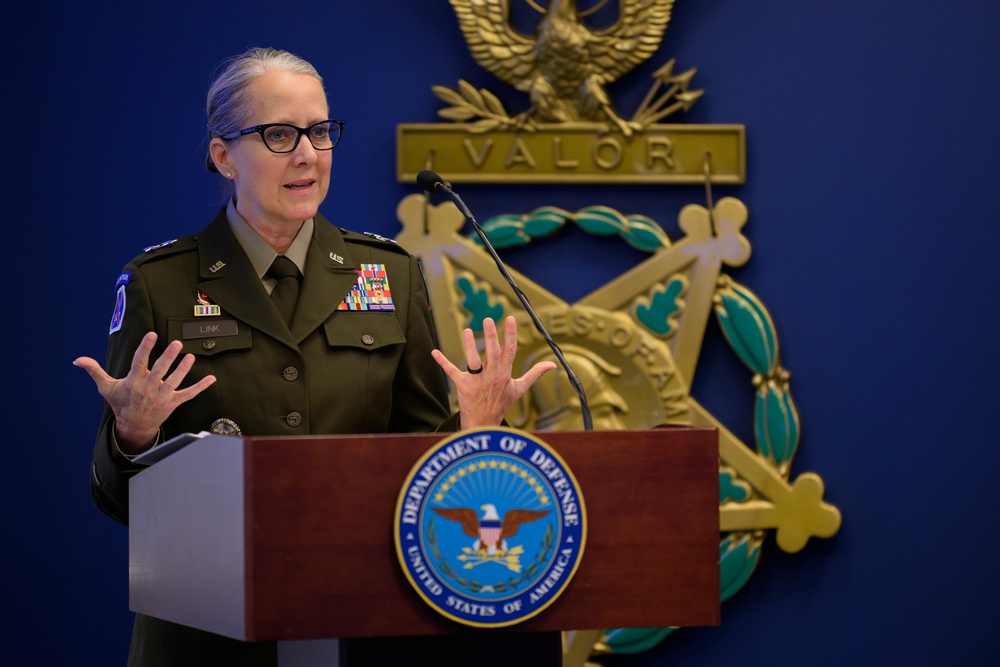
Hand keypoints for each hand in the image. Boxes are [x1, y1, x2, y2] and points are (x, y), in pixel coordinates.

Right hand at [74, 331, 215, 453]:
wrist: (133, 426)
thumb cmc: (121, 403)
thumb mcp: (107, 387)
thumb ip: (95, 370)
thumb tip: (78, 360)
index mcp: (134, 381)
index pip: (140, 361)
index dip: (146, 347)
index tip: (152, 334)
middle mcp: (149, 388)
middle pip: (160, 370)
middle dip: (168, 357)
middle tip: (177, 344)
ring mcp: (163, 396)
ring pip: (175, 381)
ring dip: (184, 369)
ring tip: (190, 357)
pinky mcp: (173, 402)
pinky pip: (189, 394)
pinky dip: (201, 387)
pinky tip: (211, 379)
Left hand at [431, 316, 555, 428]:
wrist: (484, 424)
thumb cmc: (501, 403)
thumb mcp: (520, 389)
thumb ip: (535, 374)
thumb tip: (552, 365)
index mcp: (505, 374)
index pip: (510, 351)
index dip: (510, 335)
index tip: (511, 319)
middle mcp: (492, 377)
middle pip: (492, 354)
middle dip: (490, 336)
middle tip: (488, 319)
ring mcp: (477, 382)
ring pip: (473, 361)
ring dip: (469, 346)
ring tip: (466, 330)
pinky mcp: (462, 386)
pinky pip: (452, 372)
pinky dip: (443, 362)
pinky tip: (434, 352)